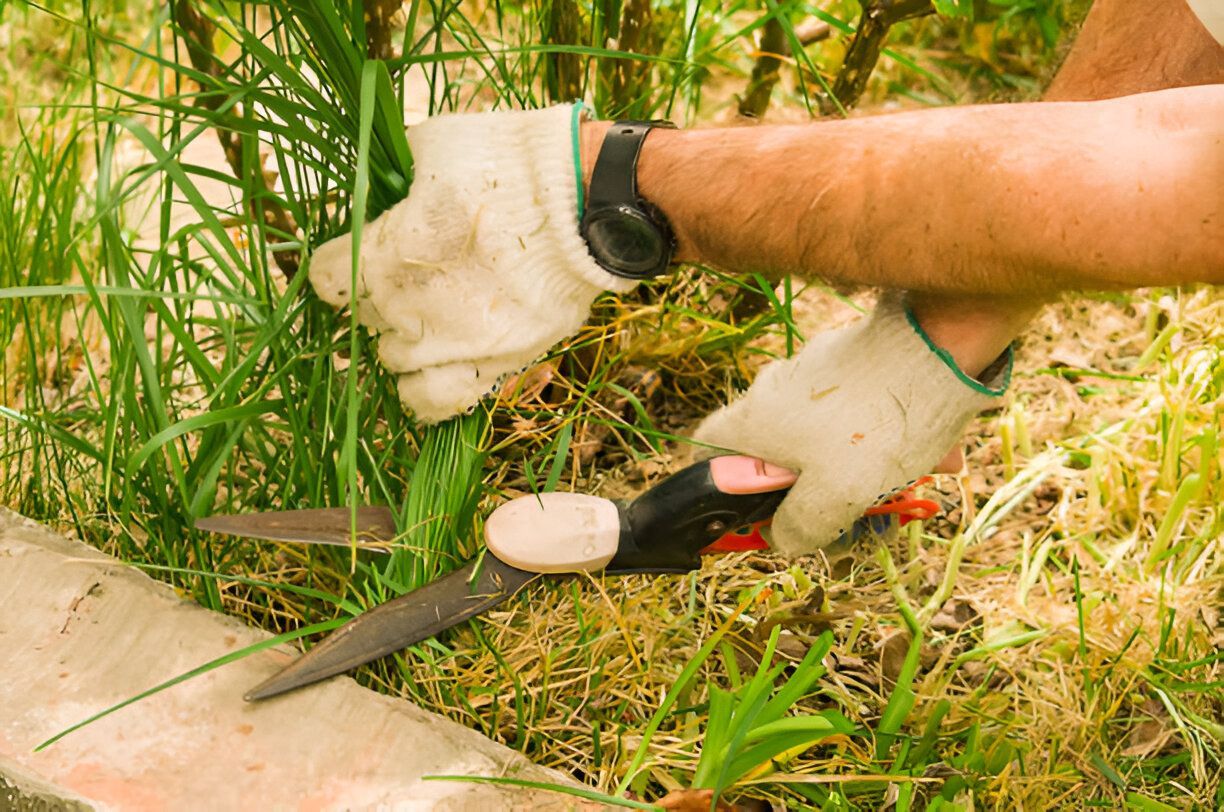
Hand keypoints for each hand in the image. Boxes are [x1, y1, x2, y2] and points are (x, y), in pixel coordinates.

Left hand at [308, 104, 635, 422]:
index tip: (356, 251)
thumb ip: (399, 175)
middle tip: (408, 271)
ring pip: (393, 363)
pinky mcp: (499, 364)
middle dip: (376, 296)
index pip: (325, 279)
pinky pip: (440, 402)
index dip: (336, 262)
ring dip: (401, 340)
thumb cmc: (511, 161)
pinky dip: (427, 392)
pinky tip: (433, 371)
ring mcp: (454, 344)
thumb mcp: (438, 142)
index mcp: (385, 254)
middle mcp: (411, 309)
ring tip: (426, 318)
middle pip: (363, 318)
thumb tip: (388, 182)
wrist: (589, 202)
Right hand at [692, 295, 1011, 556]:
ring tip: (913, 488)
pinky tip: (936, 456)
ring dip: (864, 471)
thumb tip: (781, 539)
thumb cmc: (876, 428)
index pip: (706, 455)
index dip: (722, 491)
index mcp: (753, 422)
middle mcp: (773, 392)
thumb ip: (798, 529)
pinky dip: (889, 439)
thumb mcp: (834, 499)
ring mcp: (814, 371)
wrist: (939, 346)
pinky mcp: (856, 360)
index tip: (760, 517)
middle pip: (776, 456)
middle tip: (858, 518)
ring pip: (827, 437)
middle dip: (818, 494)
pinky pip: (861, 413)